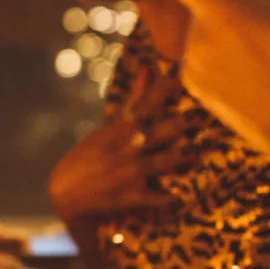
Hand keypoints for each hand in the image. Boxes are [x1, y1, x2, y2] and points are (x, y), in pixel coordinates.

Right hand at [47, 68, 187, 221]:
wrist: (68, 192)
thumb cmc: (92, 154)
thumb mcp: (110, 128)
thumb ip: (136, 100)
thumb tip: (150, 68)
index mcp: (119, 131)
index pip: (142, 108)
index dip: (160, 94)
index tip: (177, 79)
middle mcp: (124, 150)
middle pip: (154, 135)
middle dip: (177, 125)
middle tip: (201, 115)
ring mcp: (128, 174)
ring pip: (156, 164)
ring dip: (176, 158)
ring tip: (196, 151)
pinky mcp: (130, 196)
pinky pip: (151, 198)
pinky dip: (163, 199)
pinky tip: (178, 199)